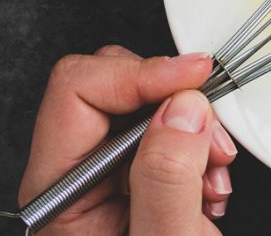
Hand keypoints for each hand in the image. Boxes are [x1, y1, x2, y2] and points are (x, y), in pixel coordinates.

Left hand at [19, 46, 237, 234]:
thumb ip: (167, 180)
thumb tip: (181, 108)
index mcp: (58, 194)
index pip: (77, 91)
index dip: (140, 75)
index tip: (193, 79)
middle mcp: (73, 180)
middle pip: (108, 86)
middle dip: (172, 103)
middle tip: (209, 142)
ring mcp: (104, 180)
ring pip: (143, 105)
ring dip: (192, 129)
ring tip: (212, 180)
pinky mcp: (135, 181)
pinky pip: (165, 132)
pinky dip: (198, 148)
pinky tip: (207, 189)